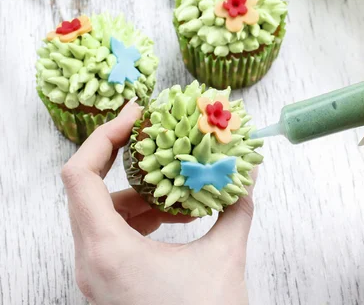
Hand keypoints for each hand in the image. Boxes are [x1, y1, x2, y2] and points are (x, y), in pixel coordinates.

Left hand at [61, 99, 255, 304]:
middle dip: (129, 164)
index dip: (104, 135)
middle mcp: (90, 264)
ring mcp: (95, 277)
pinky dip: (140, 219)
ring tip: (179, 190)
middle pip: (91, 192)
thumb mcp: (224, 258)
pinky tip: (177, 219)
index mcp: (107, 251)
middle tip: (162, 143)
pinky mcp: (108, 286)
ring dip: (139, 195)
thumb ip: (236, 209)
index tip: (135, 114)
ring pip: (103, 216)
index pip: (79, 175)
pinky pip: (112, 237)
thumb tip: (248, 175)